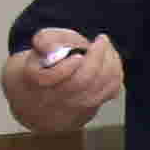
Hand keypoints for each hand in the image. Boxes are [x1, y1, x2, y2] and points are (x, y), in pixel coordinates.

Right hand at [1, 28, 121, 132]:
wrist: (44, 95)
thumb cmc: (45, 62)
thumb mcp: (39, 46)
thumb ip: (45, 40)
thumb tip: (53, 49)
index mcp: (34, 80)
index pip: (47, 78)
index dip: (66, 67)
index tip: (78, 54)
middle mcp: (53, 98)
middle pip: (80, 82)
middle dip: (96, 58)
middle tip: (101, 40)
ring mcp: (73, 106)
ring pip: (99, 87)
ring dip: (109, 62)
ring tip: (106, 47)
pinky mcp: (91, 109)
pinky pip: (111, 91)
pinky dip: (116, 72)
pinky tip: (111, 59)